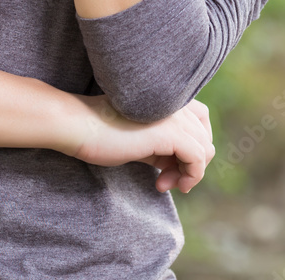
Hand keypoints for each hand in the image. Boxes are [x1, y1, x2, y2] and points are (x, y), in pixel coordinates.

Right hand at [58, 93, 214, 194]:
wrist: (79, 126)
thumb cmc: (102, 133)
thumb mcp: (140, 140)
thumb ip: (162, 146)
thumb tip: (182, 167)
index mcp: (167, 99)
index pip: (200, 121)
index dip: (191, 148)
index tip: (168, 169)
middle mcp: (175, 103)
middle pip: (205, 136)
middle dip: (190, 164)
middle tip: (167, 180)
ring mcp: (174, 115)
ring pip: (205, 149)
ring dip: (189, 174)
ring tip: (164, 183)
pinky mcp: (171, 132)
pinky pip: (197, 159)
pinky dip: (189, 177)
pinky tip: (162, 184)